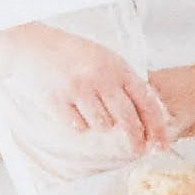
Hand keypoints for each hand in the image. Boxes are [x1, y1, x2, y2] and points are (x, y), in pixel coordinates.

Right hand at [0, 24, 165, 150]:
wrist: (33, 46)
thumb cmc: (73, 55)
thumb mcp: (106, 60)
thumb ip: (126, 84)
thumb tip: (151, 116)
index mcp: (117, 66)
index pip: (146, 102)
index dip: (157, 127)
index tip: (161, 145)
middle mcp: (100, 77)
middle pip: (127, 120)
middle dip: (135, 139)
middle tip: (137, 149)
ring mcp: (78, 88)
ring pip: (103, 126)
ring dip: (99, 124)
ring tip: (87, 107)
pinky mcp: (57, 99)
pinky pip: (78, 127)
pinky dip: (77, 123)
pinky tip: (70, 107)